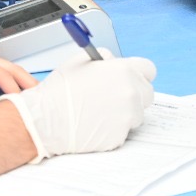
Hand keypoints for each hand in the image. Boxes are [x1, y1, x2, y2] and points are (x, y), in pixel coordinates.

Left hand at [0, 43, 36, 107]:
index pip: (2, 74)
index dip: (15, 89)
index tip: (24, 106)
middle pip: (13, 69)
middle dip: (29, 83)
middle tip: (45, 103)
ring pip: (10, 72)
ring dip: (24, 84)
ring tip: (38, 102)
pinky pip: (2, 77)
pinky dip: (14, 85)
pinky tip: (18, 98)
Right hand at [0, 51, 155, 160]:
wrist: (47, 119)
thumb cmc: (60, 91)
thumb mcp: (82, 61)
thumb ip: (106, 59)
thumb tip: (115, 63)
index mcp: (123, 70)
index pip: (148, 69)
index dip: (138, 73)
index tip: (131, 78)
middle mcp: (130, 93)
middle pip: (147, 93)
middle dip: (134, 94)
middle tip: (115, 96)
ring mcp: (127, 117)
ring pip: (136, 114)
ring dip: (124, 112)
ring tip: (99, 111)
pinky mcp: (120, 136)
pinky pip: (123, 130)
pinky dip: (112, 128)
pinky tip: (94, 123)